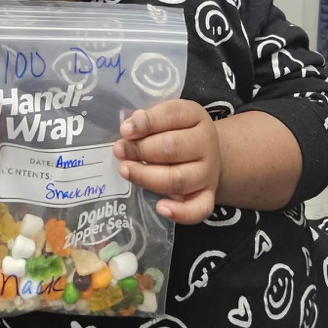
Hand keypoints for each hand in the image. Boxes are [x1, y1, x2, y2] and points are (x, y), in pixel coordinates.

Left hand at [113, 100, 220, 224]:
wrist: (207, 154)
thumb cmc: (177, 132)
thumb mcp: (166, 118)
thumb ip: (148, 120)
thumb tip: (130, 128)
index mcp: (195, 116)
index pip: (171, 115)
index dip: (146, 123)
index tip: (125, 131)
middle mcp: (205, 143)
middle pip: (173, 147)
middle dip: (141, 150)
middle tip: (119, 151)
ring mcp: (208, 172)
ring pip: (178, 179)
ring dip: (147, 177)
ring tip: (125, 170)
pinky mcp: (208, 196)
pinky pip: (199, 209)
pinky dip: (180, 212)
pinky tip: (160, 207)